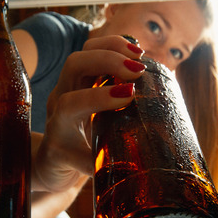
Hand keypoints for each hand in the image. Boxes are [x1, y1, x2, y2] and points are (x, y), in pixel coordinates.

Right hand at [32, 35, 145, 192]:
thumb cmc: (84, 141)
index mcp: (76, 85)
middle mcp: (61, 98)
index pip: (88, 51)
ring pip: (67, 103)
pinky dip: (94, 156)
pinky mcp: (55, 155)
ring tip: (128, 96)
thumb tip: (166, 97)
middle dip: (107, 59)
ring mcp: (55, 127)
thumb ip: (123, 104)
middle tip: (137, 70)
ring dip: (98, 97)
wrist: (52, 173)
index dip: (111, 44)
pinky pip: (73, 153)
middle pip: (74, 63)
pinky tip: (115, 161)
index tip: (139, 51)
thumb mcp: (102, 116)